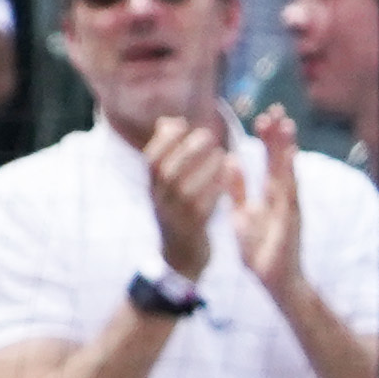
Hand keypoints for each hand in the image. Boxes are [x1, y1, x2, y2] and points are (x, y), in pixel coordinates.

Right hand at [141, 114, 226, 283]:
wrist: (180, 256)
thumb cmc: (179, 212)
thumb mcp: (167, 185)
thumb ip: (169, 153)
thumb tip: (169, 121)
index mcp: (153, 187)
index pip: (150, 159)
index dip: (163, 140)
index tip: (181, 124)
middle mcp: (159, 200)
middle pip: (167, 171)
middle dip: (186, 150)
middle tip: (208, 135)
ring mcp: (174, 215)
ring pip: (185, 189)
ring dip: (204, 169)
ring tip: (222, 154)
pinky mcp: (192, 228)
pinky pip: (202, 208)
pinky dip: (214, 191)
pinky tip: (227, 178)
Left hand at [233, 104, 307, 300]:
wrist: (274, 280)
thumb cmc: (260, 248)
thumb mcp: (241, 214)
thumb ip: (237, 189)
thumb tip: (230, 161)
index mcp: (270, 195)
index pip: (270, 161)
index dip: (268, 139)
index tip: (264, 115)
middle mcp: (283, 197)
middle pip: (281, 160)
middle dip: (279, 135)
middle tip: (276, 109)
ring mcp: (289, 207)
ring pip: (287, 172)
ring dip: (286, 149)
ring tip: (285, 125)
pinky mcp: (291, 220)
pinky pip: (289, 194)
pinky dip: (289, 174)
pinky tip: (288, 157)